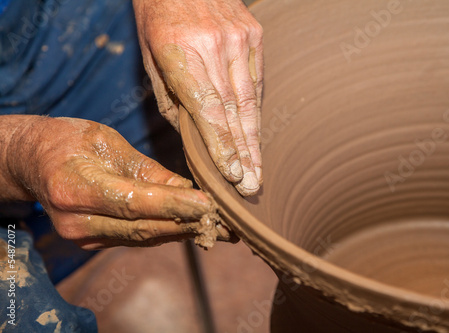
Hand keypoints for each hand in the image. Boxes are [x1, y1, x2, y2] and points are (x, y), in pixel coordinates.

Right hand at [4, 116, 229, 248]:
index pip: (134, 202)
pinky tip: (192, 227)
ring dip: (183, 233)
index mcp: (75, 187)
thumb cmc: (69, 140)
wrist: (34, 161)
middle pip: (143, 228)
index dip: (174, 205)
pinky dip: (166, 232)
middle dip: (188, 224)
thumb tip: (189, 190)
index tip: (209, 205)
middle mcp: (77, 220)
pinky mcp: (92, 242)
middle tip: (227, 224)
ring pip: (143, 238)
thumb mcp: (109, 142)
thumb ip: (148, 171)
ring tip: (219, 229)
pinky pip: (136, 238)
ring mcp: (83, 236)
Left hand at [133, 0, 263, 195]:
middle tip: (252, 186)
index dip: (222, 145)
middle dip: (244, 153)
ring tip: (258, 170)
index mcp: (181, 52)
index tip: (233, 175)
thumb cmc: (157, 16)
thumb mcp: (151, 57)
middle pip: (234, 111)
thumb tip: (191, 136)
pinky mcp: (254, 34)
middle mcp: (215, 46)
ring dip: (254, 140)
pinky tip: (256, 136)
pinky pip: (256, 81)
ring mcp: (240, 39)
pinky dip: (255, 111)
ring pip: (250, 100)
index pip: (208, 108)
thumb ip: (171, 98)